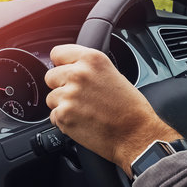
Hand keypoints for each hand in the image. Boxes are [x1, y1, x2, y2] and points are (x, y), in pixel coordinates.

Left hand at [45, 44, 180, 176]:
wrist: (135, 134)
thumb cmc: (131, 108)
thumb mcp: (114, 74)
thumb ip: (90, 69)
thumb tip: (72, 68)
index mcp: (92, 60)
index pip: (57, 53)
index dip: (61, 64)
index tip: (65, 70)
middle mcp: (78, 74)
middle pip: (50, 76)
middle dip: (61, 86)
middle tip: (80, 96)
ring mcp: (69, 95)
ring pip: (51, 98)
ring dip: (63, 105)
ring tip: (85, 111)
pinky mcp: (64, 115)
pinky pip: (54, 116)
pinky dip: (65, 121)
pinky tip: (83, 121)